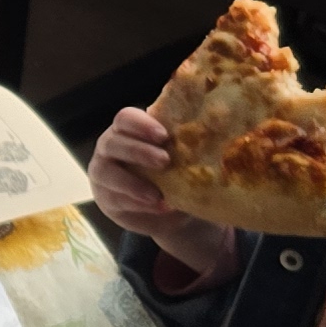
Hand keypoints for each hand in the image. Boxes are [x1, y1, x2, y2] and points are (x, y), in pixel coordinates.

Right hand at [88, 106, 238, 278]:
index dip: (141, 125)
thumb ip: (188, 144)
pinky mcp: (106, 198)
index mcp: (128, 130)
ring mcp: (103, 173)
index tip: (163, 135)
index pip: (125, 119)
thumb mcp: (182, 156)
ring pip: (106, 173)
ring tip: (157, 195)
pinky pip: (115, 199)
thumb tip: (222, 131)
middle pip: (113, 143)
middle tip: (165, 161)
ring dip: (133, 184)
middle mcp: (110, 147)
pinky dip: (137, 204)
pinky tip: (159, 207)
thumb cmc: (175, 171)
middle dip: (138, 152)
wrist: (169, 208)